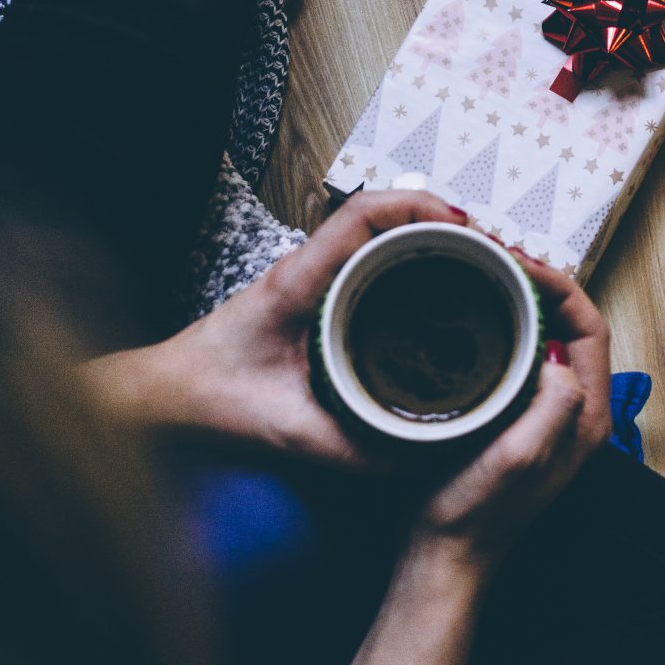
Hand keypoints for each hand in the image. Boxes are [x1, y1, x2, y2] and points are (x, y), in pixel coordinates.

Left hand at [85, 191, 467, 468]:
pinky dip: (418, 261)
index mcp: (299, 280)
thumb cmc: (209, 399)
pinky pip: (377, 259)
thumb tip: (421, 457)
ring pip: (386, 233)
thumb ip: (350, 448)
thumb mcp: (286, 431)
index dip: (422, 207)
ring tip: (488, 267)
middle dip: (449, 222)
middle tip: (499, 255)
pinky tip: (447, 290)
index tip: (468, 230)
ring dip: (437, 239)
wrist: (165, 396)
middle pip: (390, 213)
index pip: (365, 214)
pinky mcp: (320, 292)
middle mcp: (309, 266)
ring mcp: (315, 275)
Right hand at [410, 251, 611, 569]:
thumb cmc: (474, 517)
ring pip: (545, 338)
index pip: (591, 328)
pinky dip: (501, 328)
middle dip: (542, 285)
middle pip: (572, 326)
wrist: (441, 557)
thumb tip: (560, 355)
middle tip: (500, 259)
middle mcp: (572, 413)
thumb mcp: (518, 458)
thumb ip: (552, 406)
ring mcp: (544, 415)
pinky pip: (518, 357)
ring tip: (486, 276)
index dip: (561, 288)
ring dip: (522, 302)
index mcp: (584, 418)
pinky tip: (471, 319)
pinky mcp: (514, 417)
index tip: (521, 264)